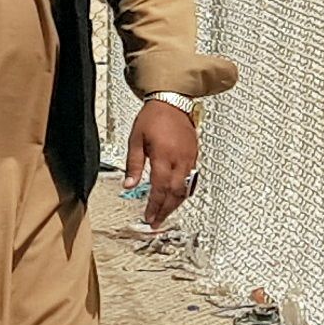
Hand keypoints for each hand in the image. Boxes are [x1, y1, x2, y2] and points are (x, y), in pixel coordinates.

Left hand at [124, 100, 199, 229]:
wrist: (172, 102)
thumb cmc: (152, 118)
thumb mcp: (136, 140)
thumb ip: (133, 164)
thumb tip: (128, 185)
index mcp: (164, 157)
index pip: (159, 189)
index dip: (154, 206)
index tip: (149, 218)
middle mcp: (180, 161)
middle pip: (175, 194)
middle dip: (165, 210)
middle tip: (156, 222)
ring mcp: (190, 159)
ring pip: (185, 189)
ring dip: (175, 204)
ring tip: (164, 214)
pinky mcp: (194, 156)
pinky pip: (191, 180)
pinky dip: (184, 192)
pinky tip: (176, 198)